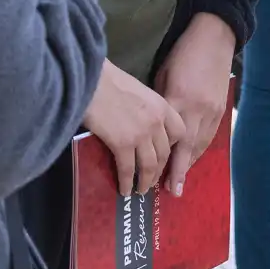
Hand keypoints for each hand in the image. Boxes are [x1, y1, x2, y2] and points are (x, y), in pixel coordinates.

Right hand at [84, 61, 188, 196]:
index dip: (174, 147)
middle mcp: (157, 121)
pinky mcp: (123, 143)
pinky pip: (128, 169)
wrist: (90, 79)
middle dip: (159, 170)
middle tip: (152, 180)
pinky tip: (124, 189)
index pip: (179, 132)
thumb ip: (146, 109)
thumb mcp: (137, 91)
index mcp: (162, 105)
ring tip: (140, 190)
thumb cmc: (107, 80)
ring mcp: (141, 134)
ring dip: (146, 181)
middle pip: (165, 153)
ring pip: (150, 165)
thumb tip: (140, 126)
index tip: (165, 156)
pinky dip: (127, 182)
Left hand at [154, 13, 235, 196]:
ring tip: (180, 180)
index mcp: (178, 99)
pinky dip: (200, 149)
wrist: (215, 37)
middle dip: (179, 171)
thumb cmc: (182, 53)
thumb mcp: (163, 76)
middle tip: (171, 191)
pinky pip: (209, 135)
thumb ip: (160, 103)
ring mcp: (212, 110)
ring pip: (200, 144)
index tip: (156, 179)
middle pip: (187, 148)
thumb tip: (152, 126)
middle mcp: (197, 109)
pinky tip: (192, 158)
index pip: (169, 139)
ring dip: (189, 163)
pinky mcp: (221, 108)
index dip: (163, 161)